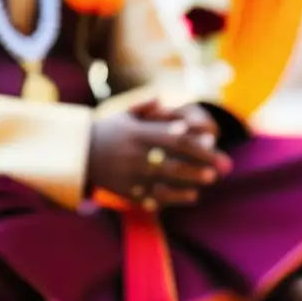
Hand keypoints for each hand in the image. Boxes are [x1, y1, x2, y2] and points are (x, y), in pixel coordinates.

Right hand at [87, 101, 231, 207]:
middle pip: (175, 159)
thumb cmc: (107, 131)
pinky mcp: (127, 192)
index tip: (213, 139)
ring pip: (166, 180)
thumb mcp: (124, 114)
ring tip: (211, 179)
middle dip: (202, 163)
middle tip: (224, 166)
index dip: (194, 139)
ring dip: (191, 180)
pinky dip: (175, 197)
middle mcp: (135, 155)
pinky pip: (154, 197)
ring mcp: (131, 175)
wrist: (77, 155)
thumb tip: (169, 102)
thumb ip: (148, 108)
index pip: (172, 137)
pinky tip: (193, 195)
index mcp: (137, 133)